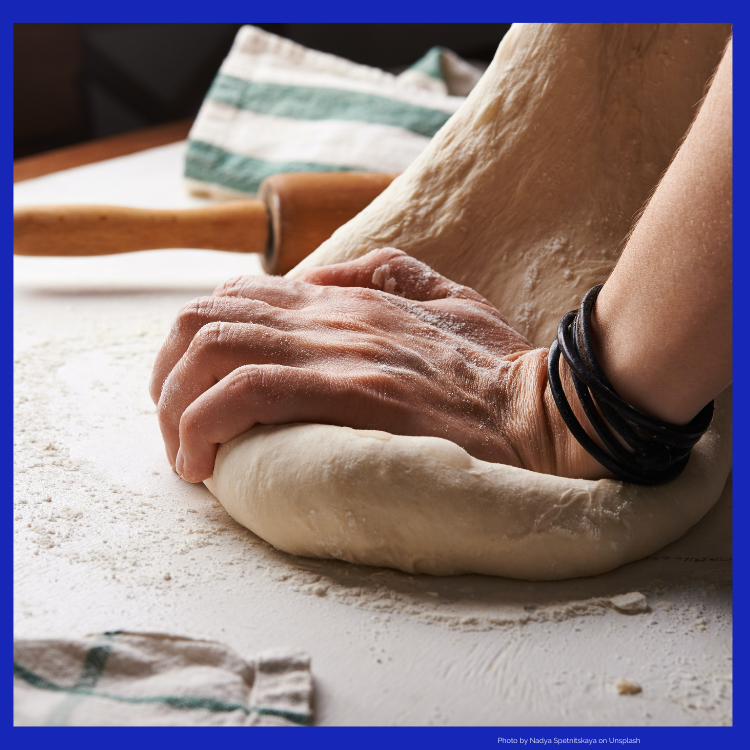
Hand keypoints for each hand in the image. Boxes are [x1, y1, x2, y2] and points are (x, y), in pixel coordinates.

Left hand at [150, 248, 607, 482]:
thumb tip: (324, 275)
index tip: (195, 395)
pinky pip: (247, 393)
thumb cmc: (497, 369)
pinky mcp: (353, 392)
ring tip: (186, 454)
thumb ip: (387, 272)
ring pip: (213, 350)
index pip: (236, 297)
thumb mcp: (447, 296)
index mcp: (347, 298)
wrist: (545, 411)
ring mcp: (341, 351)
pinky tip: (205, 463)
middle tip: (177, 429)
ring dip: (177, 406)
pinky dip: (206, 424)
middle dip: (168, 376)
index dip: (196, 343)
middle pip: (205, 319)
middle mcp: (332, 316)